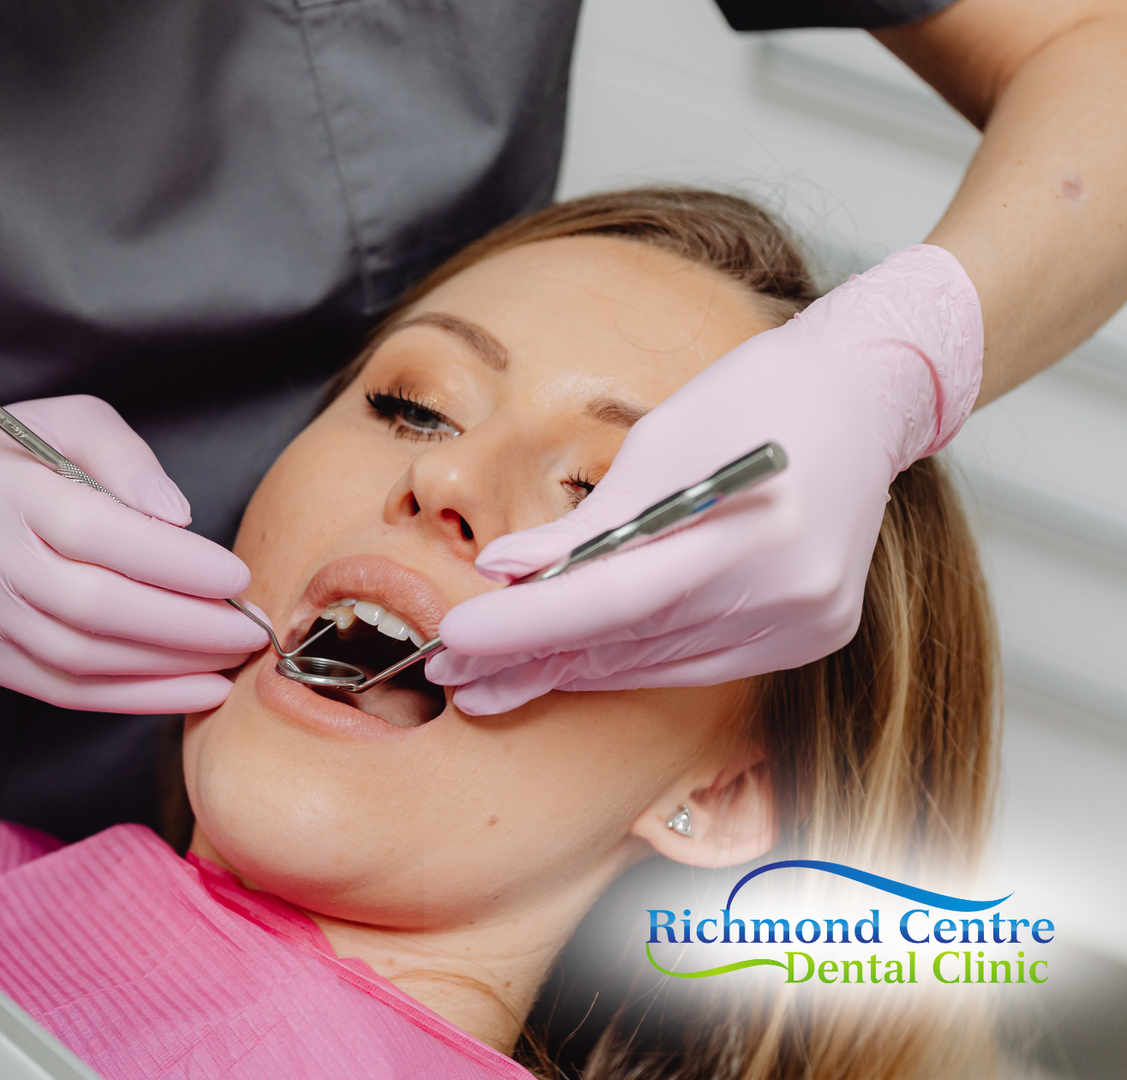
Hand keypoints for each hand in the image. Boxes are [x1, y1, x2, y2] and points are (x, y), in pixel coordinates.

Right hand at [0, 395, 264, 712]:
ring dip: (167, 667)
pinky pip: (63, 690)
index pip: (92, 532)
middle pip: (89, 606)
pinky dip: (135, 698)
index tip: (235, 576)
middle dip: (183, 625)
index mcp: (1, 487)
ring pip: (79, 658)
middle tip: (246, 629)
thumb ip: (125, 459)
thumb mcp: (69, 421)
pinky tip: (191, 691)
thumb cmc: (14, 456)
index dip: (171, 561)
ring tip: (226, 658)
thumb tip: (178, 519)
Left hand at [425, 245, 982, 714]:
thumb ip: (584, 525)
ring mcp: (806, 622)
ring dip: (569, 672)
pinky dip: (628, 662)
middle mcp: (788, 590)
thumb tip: (501, 571)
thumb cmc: (751, 399)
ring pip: (657, 663)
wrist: (863, 395)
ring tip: (488, 679)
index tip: (453, 638)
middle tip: (449, 671)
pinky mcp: (811, 636)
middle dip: (531, 658)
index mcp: (749, 530)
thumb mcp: (656, 444)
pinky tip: (568, 666)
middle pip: (629, 642)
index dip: (527, 625)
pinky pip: (696, 663)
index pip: (613, 598)